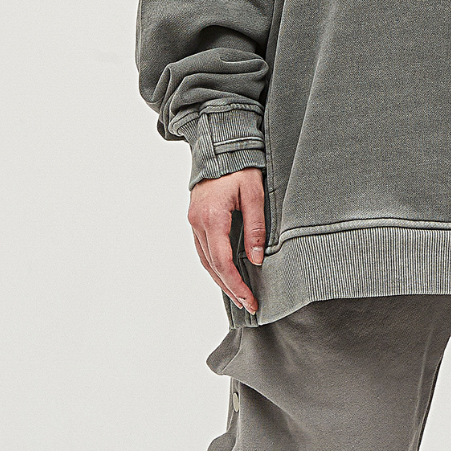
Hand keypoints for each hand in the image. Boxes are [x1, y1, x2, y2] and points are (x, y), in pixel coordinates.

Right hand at [187, 167, 266, 314]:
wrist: (219, 146)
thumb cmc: (239, 166)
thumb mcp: (254, 194)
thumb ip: (255, 227)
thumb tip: (257, 259)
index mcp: (212, 218)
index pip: (222, 262)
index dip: (236, 285)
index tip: (250, 300)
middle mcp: (198, 223)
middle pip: (212, 266)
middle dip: (229, 288)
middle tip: (247, 304)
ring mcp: (193, 221)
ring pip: (205, 260)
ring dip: (220, 279)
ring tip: (238, 294)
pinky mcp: (195, 218)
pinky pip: (203, 249)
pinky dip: (214, 264)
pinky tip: (226, 272)